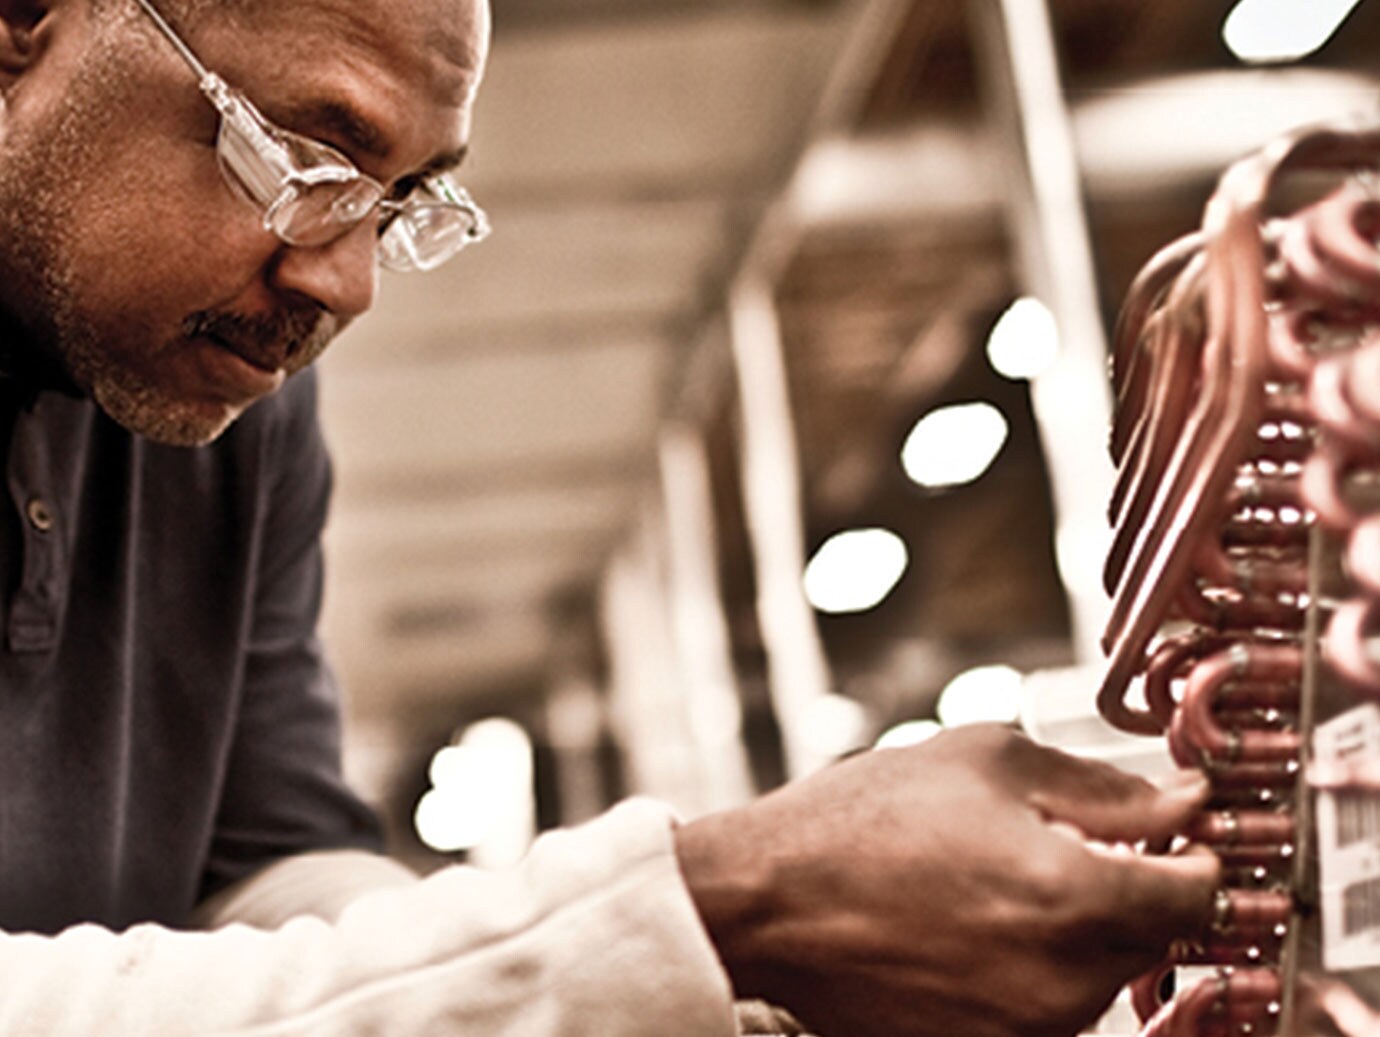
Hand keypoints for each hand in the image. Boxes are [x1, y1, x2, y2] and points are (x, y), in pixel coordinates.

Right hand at [675, 724, 1218, 1036]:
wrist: (769, 900)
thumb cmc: (865, 819)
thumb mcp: (986, 761)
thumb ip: (1104, 786)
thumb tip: (1183, 802)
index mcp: (1070, 893)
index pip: (1199, 895)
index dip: (1193, 857)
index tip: (1174, 837)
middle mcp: (1060, 977)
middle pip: (1151, 938)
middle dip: (1128, 886)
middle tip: (1059, 843)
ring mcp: (1024, 1027)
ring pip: (1100, 976)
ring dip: (1076, 928)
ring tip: (993, 880)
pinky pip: (1045, 1007)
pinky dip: (1030, 966)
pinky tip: (969, 924)